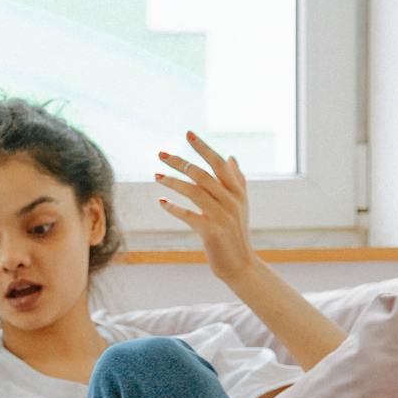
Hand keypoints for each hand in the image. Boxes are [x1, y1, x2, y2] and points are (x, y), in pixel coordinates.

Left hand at [155, 131, 259, 282]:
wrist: (241, 264)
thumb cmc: (236, 233)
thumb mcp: (240, 205)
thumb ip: (237, 180)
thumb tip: (231, 157)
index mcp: (237, 191)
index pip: (219, 163)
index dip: (203, 147)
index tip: (187, 133)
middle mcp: (232, 200)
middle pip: (202, 174)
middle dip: (180, 162)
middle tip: (161, 154)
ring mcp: (223, 216)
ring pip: (194, 191)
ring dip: (172, 182)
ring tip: (155, 176)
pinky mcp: (212, 232)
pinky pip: (189, 215)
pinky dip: (173, 208)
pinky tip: (161, 202)